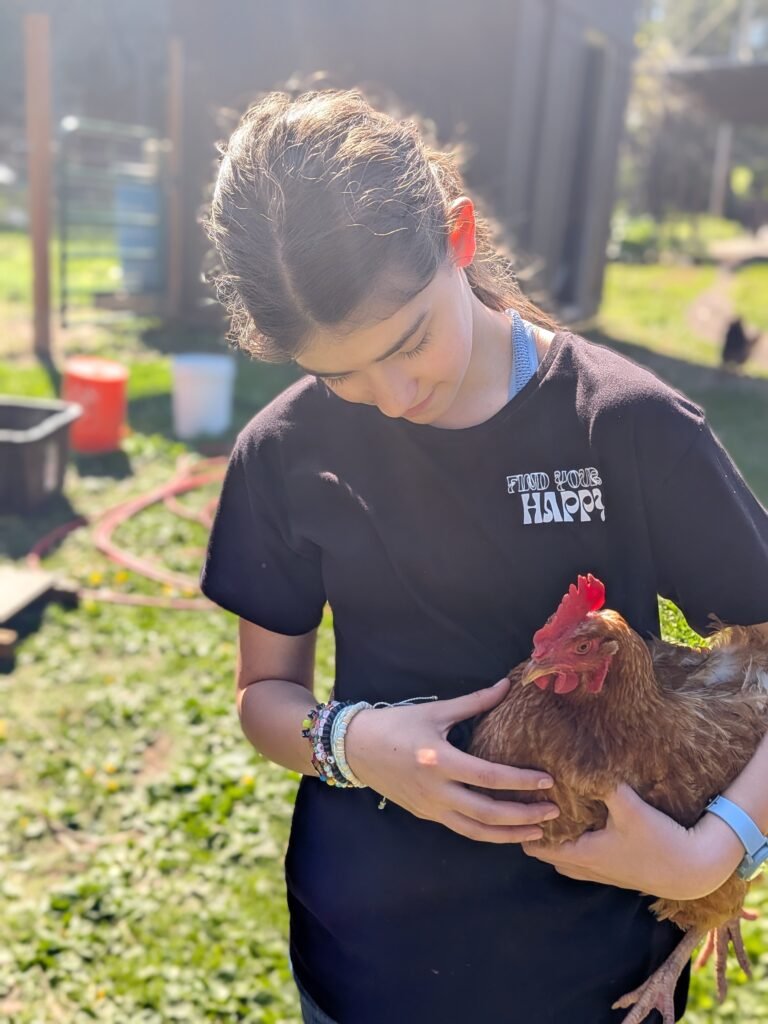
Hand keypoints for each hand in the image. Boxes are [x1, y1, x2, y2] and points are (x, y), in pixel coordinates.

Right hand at [344, 678, 559, 842]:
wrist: (355, 748)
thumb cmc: (396, 724)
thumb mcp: (436, 711)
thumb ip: (475, 702)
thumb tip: (506, 686)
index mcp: (439, 761)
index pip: (488, 776)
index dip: (520, 781)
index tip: (547, 780)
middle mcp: (436, 791)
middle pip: (487, 813)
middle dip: (524, 815)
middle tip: (553, 810)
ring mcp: (430, 807)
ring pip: (476, 831)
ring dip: (510, 834)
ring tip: (538, 830)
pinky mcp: (426, 815)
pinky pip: (462, 829)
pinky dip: (488, 833)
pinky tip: (507, 829)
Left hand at [521, 783, 744, 900]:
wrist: (693, 870)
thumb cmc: (660, 840)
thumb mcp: (631, 807)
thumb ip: (604, 785)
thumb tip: (582, 762)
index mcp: (585, 855)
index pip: (539, 848)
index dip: (525, 828)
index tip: (519, 807)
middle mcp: (589, 869)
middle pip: (548, 856)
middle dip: (538, 834)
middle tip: (532, 808)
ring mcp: (603, 875)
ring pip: (567, 863)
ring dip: (558, 844)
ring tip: (554, 817)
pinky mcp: (617, 874)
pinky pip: (584, 865)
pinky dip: (576, 850)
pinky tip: (585, 829)